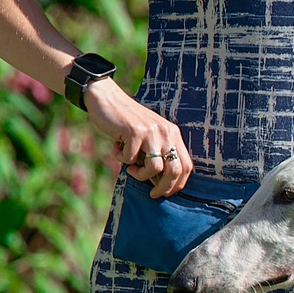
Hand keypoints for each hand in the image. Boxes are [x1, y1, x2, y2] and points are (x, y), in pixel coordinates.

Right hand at [88, 78, 193, 196]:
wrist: (107, 99)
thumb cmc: (126, 123)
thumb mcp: (149, 136)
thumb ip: (157, 153)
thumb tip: (161, 184)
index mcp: (173, 134)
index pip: (187, 165)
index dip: (178, 184)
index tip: (166, 192)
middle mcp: (166, 132)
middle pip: (175, 170)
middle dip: (164, 188)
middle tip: (152, 194)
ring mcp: (151, 132)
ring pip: (154, 168)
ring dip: (139, 175)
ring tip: (130, 168)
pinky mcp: (135, 132)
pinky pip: (130, 158)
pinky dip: (121, 159)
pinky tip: (117, 147)